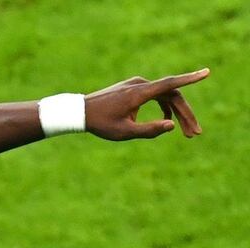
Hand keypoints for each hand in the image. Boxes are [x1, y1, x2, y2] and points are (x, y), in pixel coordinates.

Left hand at [85, 68, 208, 140]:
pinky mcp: (133, 88)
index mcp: (139, 93)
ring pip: (165, 96)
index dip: (190, 79)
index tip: (206, 73)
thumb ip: (149, 130)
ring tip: (186, 133)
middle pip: (172, 96)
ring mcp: (137, 85)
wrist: (79, 112)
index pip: (170, 84)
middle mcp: (140, 85)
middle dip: (186, 115)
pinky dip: (165, 107)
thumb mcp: (124, 132)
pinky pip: (156, 95)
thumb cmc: (101, 124)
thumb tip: (172, 125)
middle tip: (195, 134)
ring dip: (177, 113)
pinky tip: (167, 120)